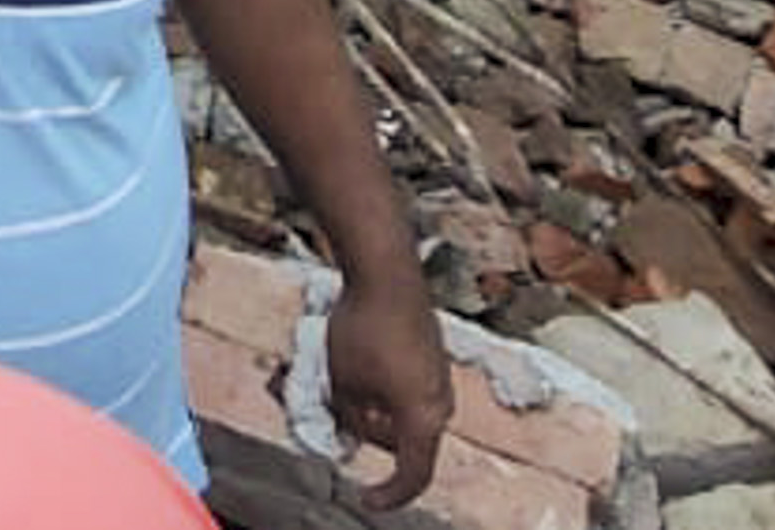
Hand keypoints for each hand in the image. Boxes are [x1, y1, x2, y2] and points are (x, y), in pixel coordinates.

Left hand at [322, 269, 454, 507]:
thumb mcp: (343, 385)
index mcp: (423, 419)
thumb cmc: (364, 330)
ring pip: (403, 414)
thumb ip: (350, 419)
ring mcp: (439, 378)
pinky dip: (382, 390)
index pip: (412, 476)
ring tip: (336, 380)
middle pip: (404, 442)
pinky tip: (354, 364)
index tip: (365, 500)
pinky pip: (408, 390)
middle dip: (367, 434)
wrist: (387, 274)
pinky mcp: (432, 357)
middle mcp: (440, 403)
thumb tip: (353, 431)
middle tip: (334, 415)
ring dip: (371, 410)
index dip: (389, 495)